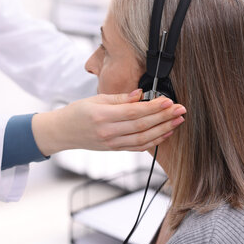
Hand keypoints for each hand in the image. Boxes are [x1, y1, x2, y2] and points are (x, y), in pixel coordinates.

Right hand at [32, 89, 185, 155]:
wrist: (63, 132)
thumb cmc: (77, 113)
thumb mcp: (95, 99)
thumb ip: (119, 98)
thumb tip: (140, 94)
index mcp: (102, 116)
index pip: (134, 112)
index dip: (153, 107)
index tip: (168, 100)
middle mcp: (108, 132)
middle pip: (142, 126)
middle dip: (164, 117)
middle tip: (180, 109)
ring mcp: (112, 144)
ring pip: (143, 139)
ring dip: (163, 130)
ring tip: (178, 121)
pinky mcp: (115, 149)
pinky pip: (138, 147)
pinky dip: (154, 141)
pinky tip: (165, 133)